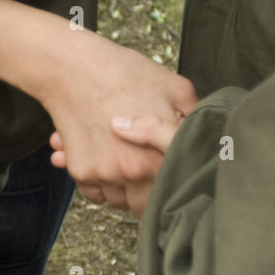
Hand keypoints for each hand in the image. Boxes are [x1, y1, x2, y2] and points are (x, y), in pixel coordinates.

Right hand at [37, 26, 195, 211]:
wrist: (71, 68)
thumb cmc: (122, 72)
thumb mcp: (174, 87)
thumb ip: (194, 117)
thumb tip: (203, 133)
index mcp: (159, 154)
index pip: (173, 192)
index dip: (175, 189)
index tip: (173, 184)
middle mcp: (131, 170)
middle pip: (144, 205)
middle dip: (146, 193)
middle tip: (145, 174)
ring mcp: (103, 173)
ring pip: (118, 201)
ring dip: (121, 188)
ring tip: (120, 160)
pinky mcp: (81, 171)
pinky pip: (94, 193)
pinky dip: (98, 183)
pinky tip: (101, 157)